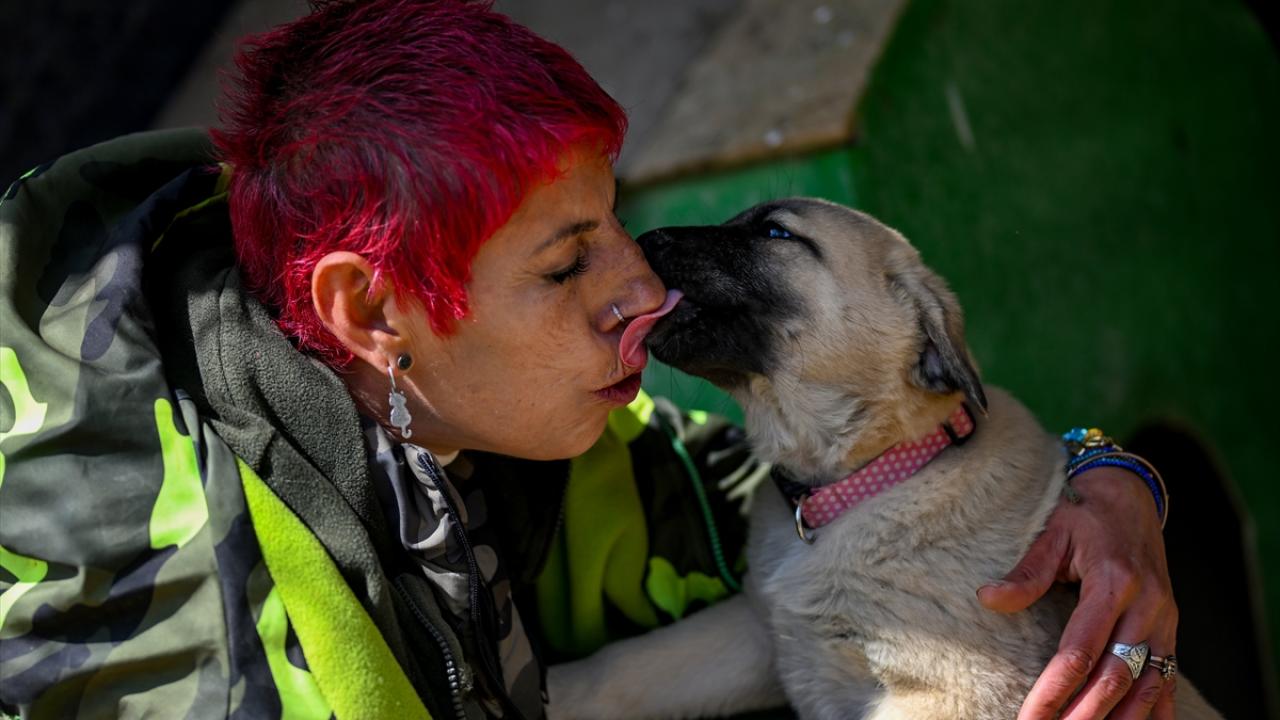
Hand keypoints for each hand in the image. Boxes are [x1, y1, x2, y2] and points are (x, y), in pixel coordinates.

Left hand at [977, 466, 1175, 718]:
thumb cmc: (1085, 513)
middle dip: (1083, 716)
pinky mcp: (1171, 629)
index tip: (1031, 718)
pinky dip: (1156, 710)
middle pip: (1115, 677)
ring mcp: (1164, 621)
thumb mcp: (1053, 531)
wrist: (1130, 494)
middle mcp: (1147, 607)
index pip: (1080, 651)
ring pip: (1147, 686)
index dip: (1055, 690)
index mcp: (1114, 583)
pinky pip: (1169, 678)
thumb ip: (1026, 570)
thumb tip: (988, 598)